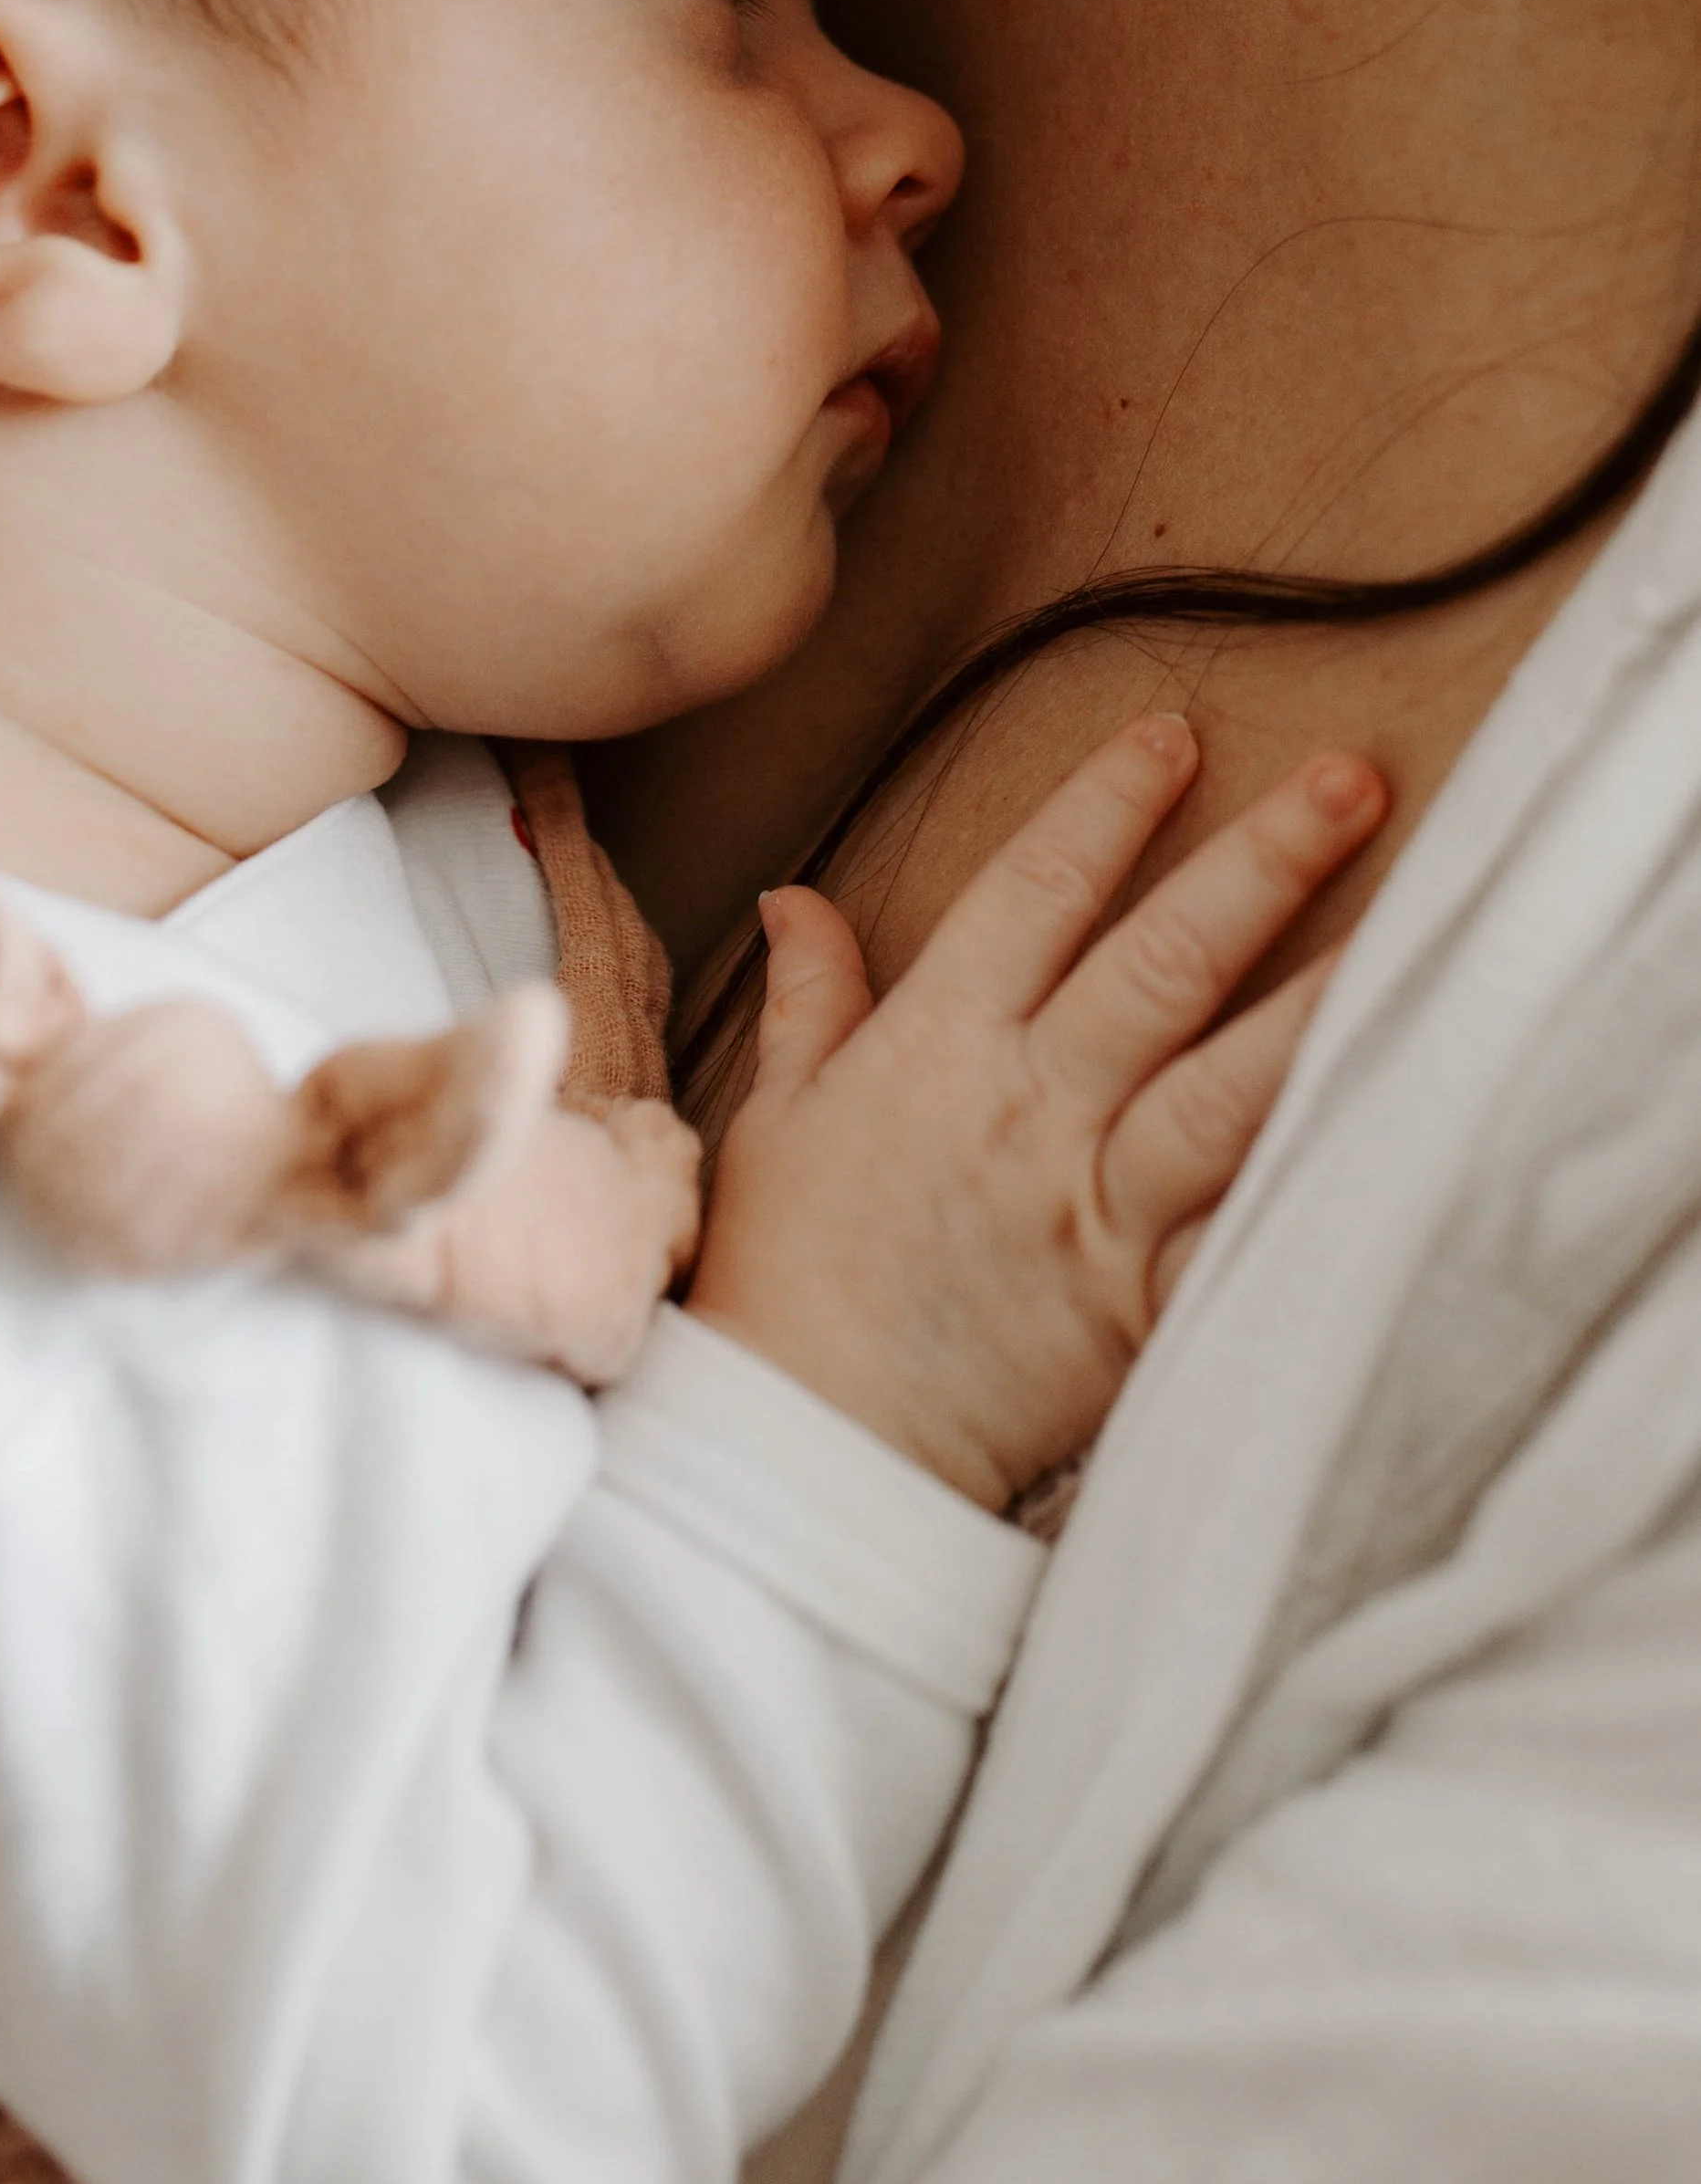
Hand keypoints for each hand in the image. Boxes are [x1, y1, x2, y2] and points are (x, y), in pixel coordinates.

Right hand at [687, 716, 1385, 1509]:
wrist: (814, 1446)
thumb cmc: (785, 1280)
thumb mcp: (771, 1119)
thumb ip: (809, 1000)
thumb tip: (799, 896)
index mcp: (935, 1047)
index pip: (1034, 892)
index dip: (1108, 806)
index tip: (1174, 736)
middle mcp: (1026, 1107)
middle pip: (1161, 964)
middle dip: (1258, 864)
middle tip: (1350, 779)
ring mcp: (1092, 1204)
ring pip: (1227, 1084)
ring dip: (1321, 1001)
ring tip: (1411, 926)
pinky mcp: (1141, 1303)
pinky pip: (1244, 1225)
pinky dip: (1315, 1170)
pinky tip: (1387, 1110)